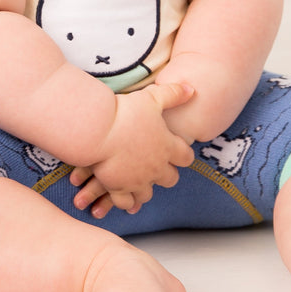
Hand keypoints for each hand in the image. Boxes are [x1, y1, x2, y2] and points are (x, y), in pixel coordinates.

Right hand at [73, 81, 194, 213]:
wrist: (98, 130)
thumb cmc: (125, 112)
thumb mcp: (152, 98)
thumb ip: (173, 94)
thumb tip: (192, 89)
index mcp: (168, 146)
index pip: (186, 157)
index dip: (183, 155)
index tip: (178, 151)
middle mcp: (156, 167)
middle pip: (170, 179)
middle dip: (166, 174)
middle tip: (158, 167)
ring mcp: (138, 180)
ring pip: (148, 193)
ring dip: (145, 189)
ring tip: (140, 184)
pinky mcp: (118, 188)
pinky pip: (126, 202)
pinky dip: (125, 202)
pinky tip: (123, 200)